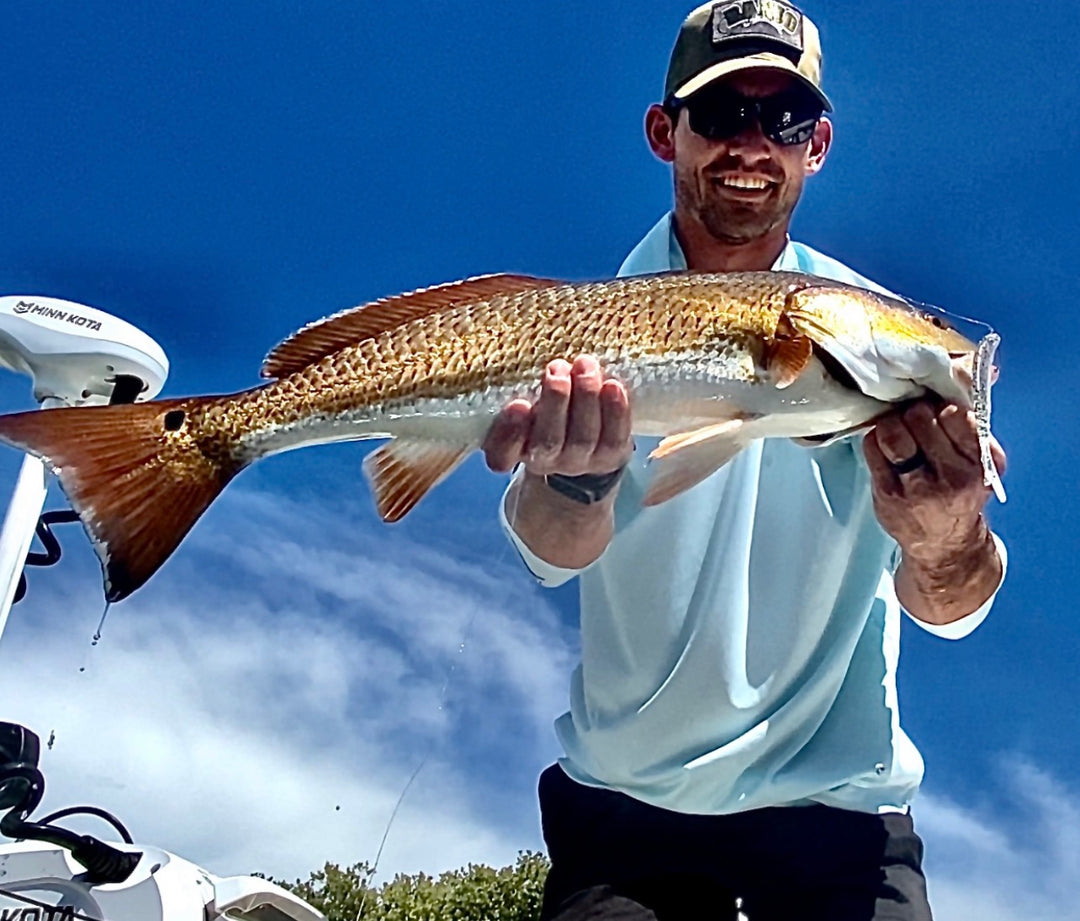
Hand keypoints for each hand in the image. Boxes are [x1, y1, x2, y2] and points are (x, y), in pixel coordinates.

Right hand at [482, 355, 632, 476]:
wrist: (586, 444)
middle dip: (555, 401)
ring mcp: (579, 462)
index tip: (518, 404)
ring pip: (582, 438)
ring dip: (585, 397)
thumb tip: (530, 351)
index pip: (501, 454)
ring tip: (585, 365)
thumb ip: (522, 386)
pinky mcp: (610, 457)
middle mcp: (544, 461)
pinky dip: (615, 411)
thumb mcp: (527, 401)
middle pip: (547, 442)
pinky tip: (612, 385)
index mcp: (513, 450)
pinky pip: (614, 438)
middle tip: (557, 367)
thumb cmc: (547, 411)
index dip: (510, 432)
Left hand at [862, 398, 1005, 560]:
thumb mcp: (980, 461)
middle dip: (914, 412)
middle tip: (913, 420)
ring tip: (898, 432)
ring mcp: (917, 487)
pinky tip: (885, 449)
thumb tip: (961, 368)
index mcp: (980, 464)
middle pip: (920, 417)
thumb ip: (971, 423)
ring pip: (893, 429)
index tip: (937, 412)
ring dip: (892, 424)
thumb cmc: (960, 492)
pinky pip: (872, 447)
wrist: (945, 543)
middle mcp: (952, 477)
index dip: (941, 406)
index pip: (955, 413)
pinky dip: (875, 440)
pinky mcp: (888, 494)